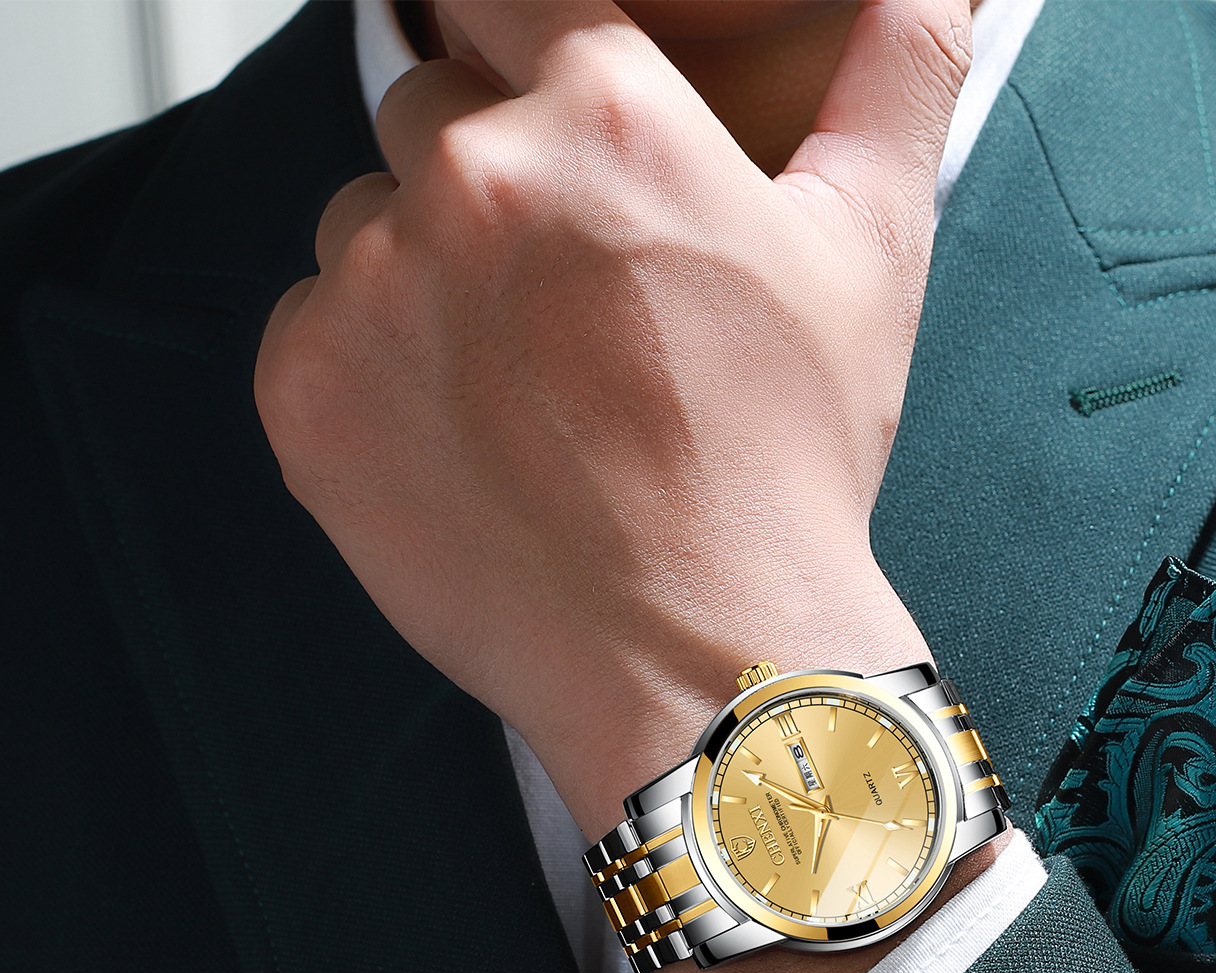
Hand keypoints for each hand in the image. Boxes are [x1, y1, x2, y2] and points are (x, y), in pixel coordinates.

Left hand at [255, 0, 971, 843]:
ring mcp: (374, 284)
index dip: (522, 53)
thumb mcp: (872, 256)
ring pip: (366, 225)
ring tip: (524, 392)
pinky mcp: (308, 390)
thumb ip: (896, 78)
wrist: (707, 657)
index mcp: (604, 110)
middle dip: (493, 185)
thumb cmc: (789, 467)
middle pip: (432, 109)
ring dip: (425, 281)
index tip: (543, 123)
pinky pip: (311, 327)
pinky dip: (371, 372)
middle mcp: (471, 173)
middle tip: (573, 309)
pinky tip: (466, 443)